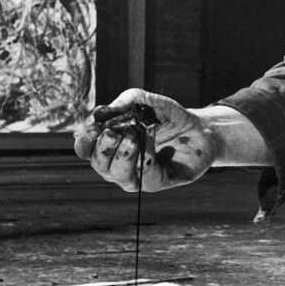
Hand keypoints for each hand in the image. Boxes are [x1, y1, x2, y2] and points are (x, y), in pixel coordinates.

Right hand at [73, 87, 219, 192]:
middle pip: (98, 163)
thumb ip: (121, 105)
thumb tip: (97, 114)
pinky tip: (151, 138)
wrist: (199, 128)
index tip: (94, 126)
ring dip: (122, 156)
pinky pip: (144, 177)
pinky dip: (145, 157)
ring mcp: (136, 176)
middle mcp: (117, 163)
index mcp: (109, 145)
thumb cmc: (166, 116)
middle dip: (104, 147)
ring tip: (133, 137)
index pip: (85, 148)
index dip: (85, 139)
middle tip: (114, 132)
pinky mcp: (156, 183)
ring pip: (117, 175)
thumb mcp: (143, 102)